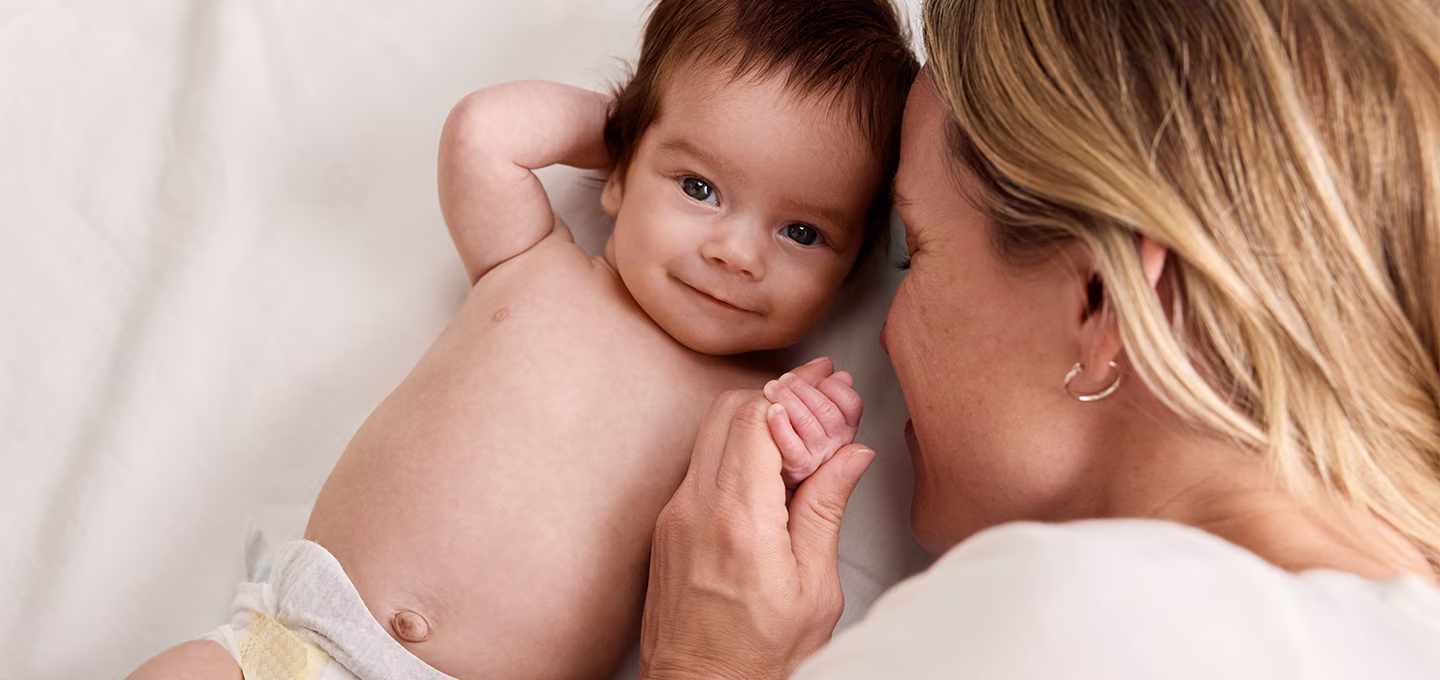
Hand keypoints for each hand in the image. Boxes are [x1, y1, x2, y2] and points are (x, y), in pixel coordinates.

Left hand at [640, 360, 876, 679]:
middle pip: (730, 410)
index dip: (797, 393)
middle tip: (821, 394)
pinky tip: (772, 464)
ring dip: (756, 417)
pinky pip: (701, 465)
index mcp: (740, 522)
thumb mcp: (814, 589)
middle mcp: (696, 510)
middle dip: (779, 393)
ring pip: (711, 433)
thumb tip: (850, 455)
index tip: (830, 387)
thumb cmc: (757, 659)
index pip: (758, 418)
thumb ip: (826, 510)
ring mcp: (674, 516)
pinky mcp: (667, 528)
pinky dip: (736, 448)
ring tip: (803, 427)